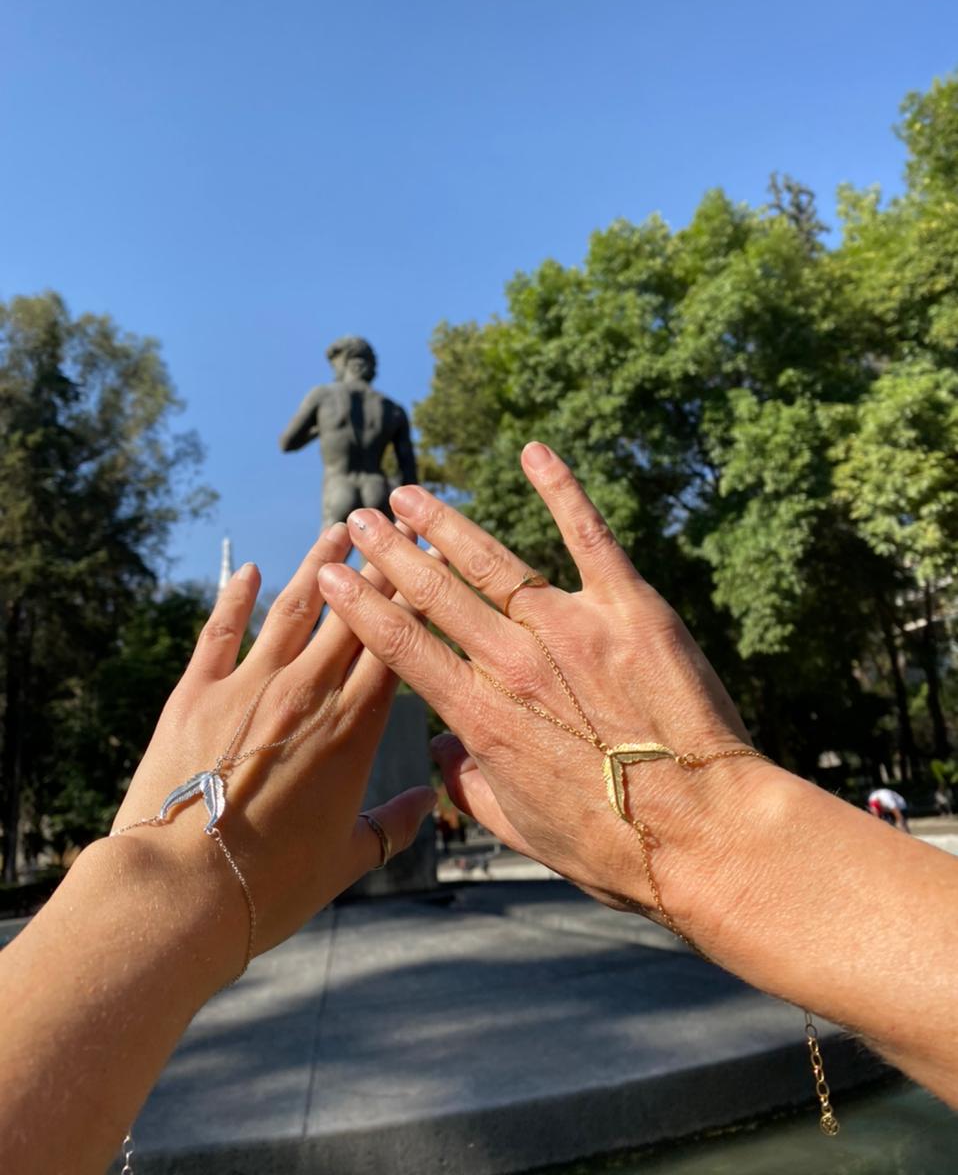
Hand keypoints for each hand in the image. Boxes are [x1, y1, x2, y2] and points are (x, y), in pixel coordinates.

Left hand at [106, 522, 434, 982]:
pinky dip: (235, 597)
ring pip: (293, 608)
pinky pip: (220, 631)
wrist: (181, 892)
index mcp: (353, 730)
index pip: (395, 645)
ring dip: (317, 565)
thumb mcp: (346, 862)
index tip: (431, 565)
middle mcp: (308, 693)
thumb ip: (393, 827)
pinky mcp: (195, 693)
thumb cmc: (270, 887)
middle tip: (396, 527)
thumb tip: (429, 805)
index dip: (415, 600)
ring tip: (337, 530)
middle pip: (352, 614)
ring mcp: (249, 686)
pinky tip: (249, 571)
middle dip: (379, 566)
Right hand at [318, 443, 779, 942]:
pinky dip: (561, 490)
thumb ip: (468, 784)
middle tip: (359, 518)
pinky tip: (533, 450)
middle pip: (435, 594)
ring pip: (492, 562)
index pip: (402, 646)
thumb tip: (441, 753)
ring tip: (409, 493)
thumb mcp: (518, 829)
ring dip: (445, 523)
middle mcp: (515, 664)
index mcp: (482, 718)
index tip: (332, 576)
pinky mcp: (630, 608)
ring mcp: (573, 628)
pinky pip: (588, 535)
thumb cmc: (614, 845)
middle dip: (390, 553)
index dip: (360, 607)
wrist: (705, 832)